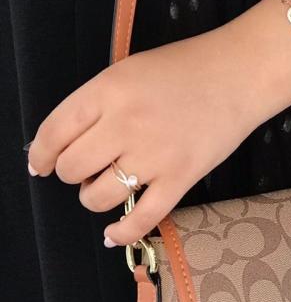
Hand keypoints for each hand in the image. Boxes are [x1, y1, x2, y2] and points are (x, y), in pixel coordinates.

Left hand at [25, 23, 261, 247]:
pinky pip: (141, 219)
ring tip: (108, 185)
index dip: (39, 154)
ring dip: (95, 197)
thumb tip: (64, 144)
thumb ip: (97, 102)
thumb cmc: (186, 67)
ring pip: (98, 197)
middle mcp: (126, 123)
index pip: (53, 132)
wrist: (240, 74)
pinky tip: (113, 234)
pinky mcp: (181, 177)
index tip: (41, 164)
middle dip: (73, 173)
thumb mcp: (129, 71)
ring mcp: (154, 154)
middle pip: (73, 168)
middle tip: (88, 167)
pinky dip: (122, 233)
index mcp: (108, 90)